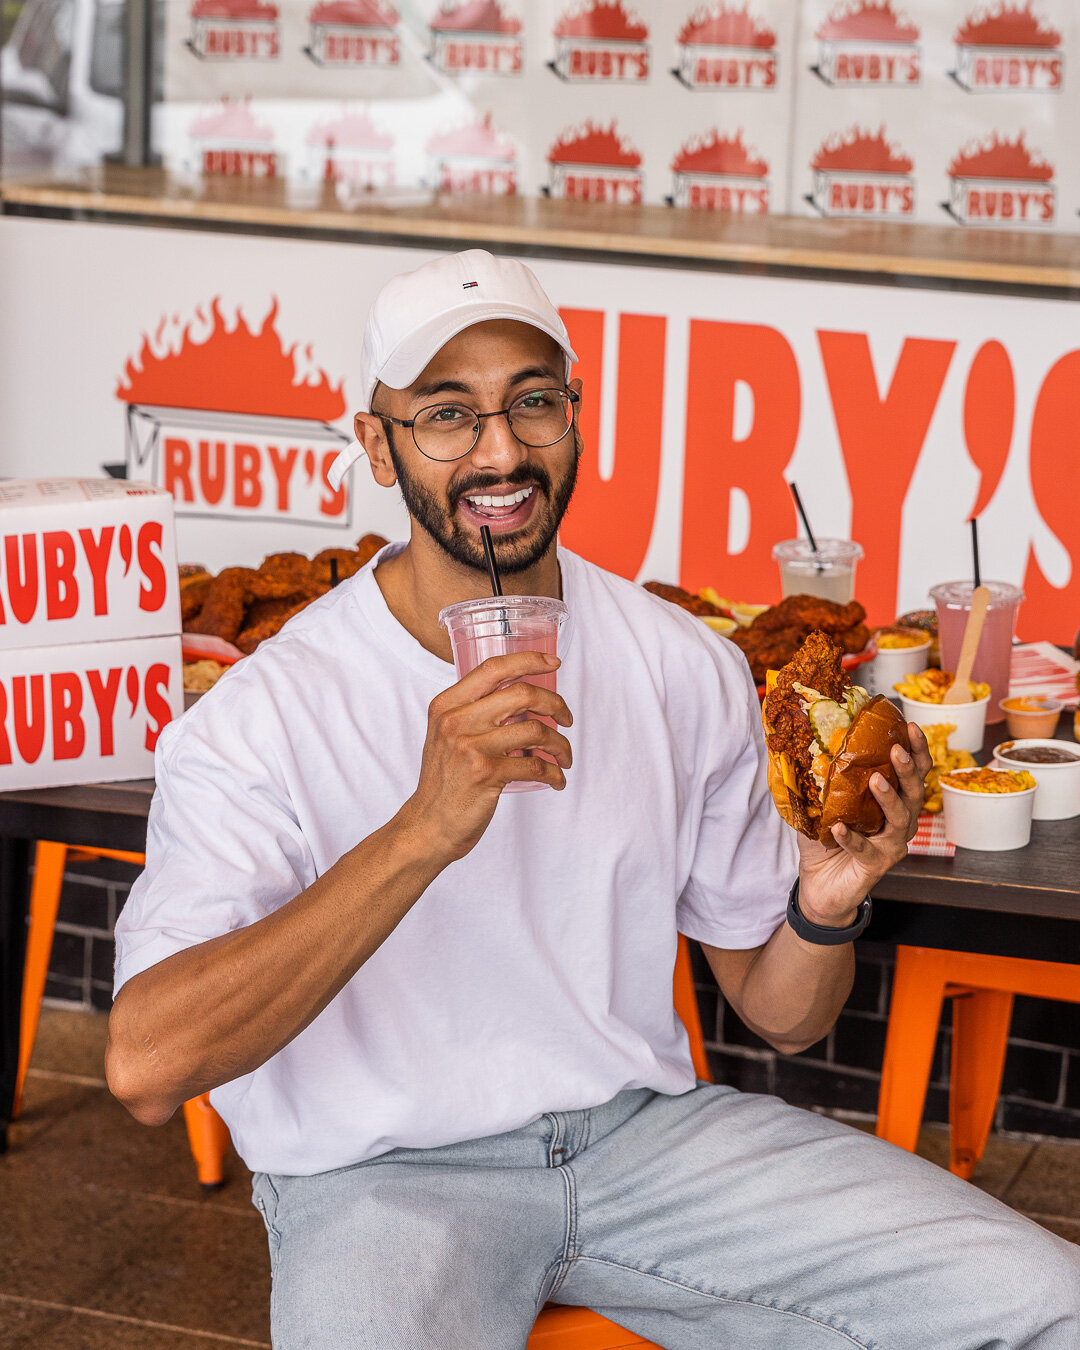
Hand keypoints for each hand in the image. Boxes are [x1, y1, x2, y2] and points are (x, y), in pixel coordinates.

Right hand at [400, 651, 572, 863]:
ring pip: (536, 730)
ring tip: (563, 757)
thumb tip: (524, 698)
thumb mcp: (446, 736)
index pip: (493, 668)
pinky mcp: (485, 774)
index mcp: (447, 705)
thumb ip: (474, 713)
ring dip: (560, 744)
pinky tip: (555, 779)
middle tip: (566, 718)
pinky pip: (535, 764)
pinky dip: (553, 772)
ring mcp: (470, 747)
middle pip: (522, 694)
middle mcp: (455, 721)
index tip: (554, 664)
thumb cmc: (444, 782)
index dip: (529, 660)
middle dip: (555, 704)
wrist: (428, 825)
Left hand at [795, 724, 931, 926]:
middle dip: (908, 769)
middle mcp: (900, 824)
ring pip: (900, 820)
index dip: (917, 751)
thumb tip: (799, 744)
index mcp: (892, 803)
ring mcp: (891, 847)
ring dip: (889, 797)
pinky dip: (852, 838)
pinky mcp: (876, 866)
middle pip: (914, 793)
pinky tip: (837, 828)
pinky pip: (866, 850)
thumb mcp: (822, 805)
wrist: (819, 885)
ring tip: (876, 779)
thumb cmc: (825, 842)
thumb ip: (820, 779)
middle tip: (896, 749)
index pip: (913, 774)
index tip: (910, 727)